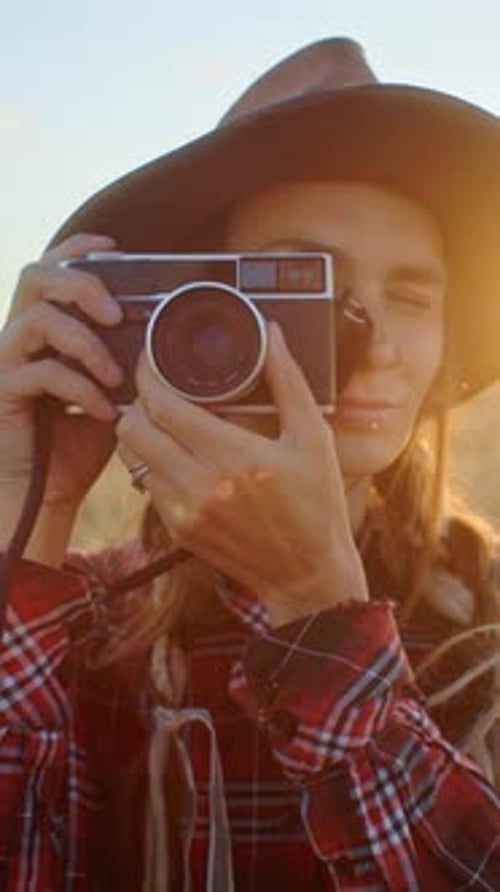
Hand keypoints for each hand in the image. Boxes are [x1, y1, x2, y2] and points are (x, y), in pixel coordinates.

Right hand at [0, 233, 122, 510]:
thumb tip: (161, 339)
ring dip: (86, 343)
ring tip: (115, 376)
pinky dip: (80, 389)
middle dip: (81, 285)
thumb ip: (125, 364)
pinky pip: (42, 373)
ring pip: (37, 318)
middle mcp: (19, 338)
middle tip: (116, 313)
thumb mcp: (110, 396)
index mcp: (44, 332)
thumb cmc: (75, 445)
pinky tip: (102, 411)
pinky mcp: (2, 391)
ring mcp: (6, 362)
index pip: (51, 271)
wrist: (45, 495)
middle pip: (35, 276)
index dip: (77, 249)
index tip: (114, 250)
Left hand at [117, 324, 367, 625]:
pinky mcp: (178, 529)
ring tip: (161, 416)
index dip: (148, 375)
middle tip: (154, 386)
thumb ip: (288, 382)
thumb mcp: (313, 439)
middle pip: (134, 427)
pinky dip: (151, 460)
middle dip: (137, 398)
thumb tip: (273, 335)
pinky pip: (145, 482)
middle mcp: (200, 485)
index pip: (164, 406)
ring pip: (132, 455)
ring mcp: (184, 511)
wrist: (306, 575)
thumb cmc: (316, 505)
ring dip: (139, 428)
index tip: (151, 360)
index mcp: (234, 457)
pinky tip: (175, 451)